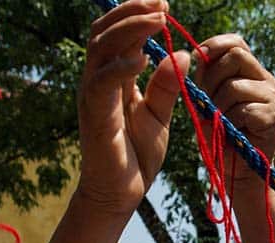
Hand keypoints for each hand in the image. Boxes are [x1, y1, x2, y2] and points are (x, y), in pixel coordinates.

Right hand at [77, 0, 189, 213]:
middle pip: (103, 31)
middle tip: (162, 4)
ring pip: (100, 47)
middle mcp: (97, 81)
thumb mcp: (159, 115)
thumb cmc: (136, 156)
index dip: (137, 14)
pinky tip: (144, 58)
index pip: (117, 34)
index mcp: (112, 78)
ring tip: (157, 21)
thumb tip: (182, 53)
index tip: (165, 6)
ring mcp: (92, 95)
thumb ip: (166, 85)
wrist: (120, 193)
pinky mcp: (94, 114)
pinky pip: (102, 81)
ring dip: (129, 28)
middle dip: (132, 11)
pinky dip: (122, 66)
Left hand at [194, 34, 274, 186]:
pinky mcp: (274, 117)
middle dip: (211, 79)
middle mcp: (264, 79)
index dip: (214, 46)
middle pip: (235, 56)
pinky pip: (243, 110)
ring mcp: (272, 97)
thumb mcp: (205, 102)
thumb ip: (203, 79)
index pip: (235, 42)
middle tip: (207, 103)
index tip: (198, 62)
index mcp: (248, 71)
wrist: (235, 171)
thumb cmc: (218, 136)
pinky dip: (230, 124)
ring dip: (218, 108)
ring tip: (220, 124)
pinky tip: (233, 133)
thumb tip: (194, 55)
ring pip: (235, 86)